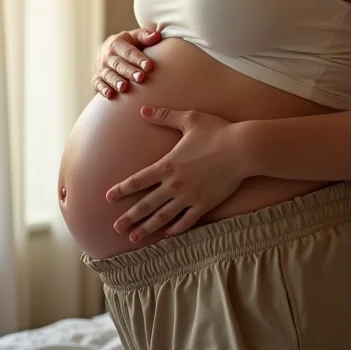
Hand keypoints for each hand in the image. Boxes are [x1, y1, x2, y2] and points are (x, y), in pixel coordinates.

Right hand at [92, 28, 161, 97]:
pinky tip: (110, 95)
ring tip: (124, 88)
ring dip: (116, 81)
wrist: (107, 50)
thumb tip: (157, 36)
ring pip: (108, 75)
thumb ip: (145, 36)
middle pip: (119, 64)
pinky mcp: (96, 78)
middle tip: (140, 78)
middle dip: (129, 71)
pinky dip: (103, 89)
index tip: (149, 66)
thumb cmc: (128, 44)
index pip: (128, 52)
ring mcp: (101, 68)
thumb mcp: (135, 37)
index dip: (138, 59)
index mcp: (116, 43)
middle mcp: (107, 56)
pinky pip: (98, 84)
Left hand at [106, 106, 247, 241]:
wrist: (242, 149)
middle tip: (115, 227)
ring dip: (147, 228)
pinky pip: (186, 221)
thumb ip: (165, 117)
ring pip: (163, 216)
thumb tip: (144, 110)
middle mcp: (174, 184)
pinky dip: (175, 229)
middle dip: (129, 216)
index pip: (138, 180)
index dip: (121, 189)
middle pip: (146, 204)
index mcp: (167, 164)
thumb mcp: (189, 119)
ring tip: (133, 238)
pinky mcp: (205, 204)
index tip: (108, 197)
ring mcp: (189, 196)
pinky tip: (167, 235)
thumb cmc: (217, 131)